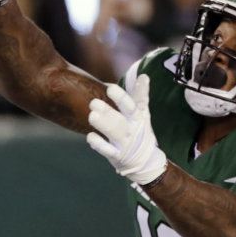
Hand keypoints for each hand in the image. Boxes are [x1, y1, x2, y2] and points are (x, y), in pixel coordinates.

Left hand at [87, 68, 168, 187]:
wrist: (146, 161)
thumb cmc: (140, 131)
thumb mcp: (143, 113)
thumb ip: (140, 95)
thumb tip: (143, 75)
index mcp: (139, 117)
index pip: (133, 104)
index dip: (122, 97)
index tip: (110, 88)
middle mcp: (132, 129)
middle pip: (121, 118)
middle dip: (108, 111)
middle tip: (94, 103)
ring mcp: (125, 143)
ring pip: (114, 133)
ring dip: (103, 124)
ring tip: (92, 115)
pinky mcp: (117, 155)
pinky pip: (108, 150)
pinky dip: (99, 144)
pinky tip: (90, 137)